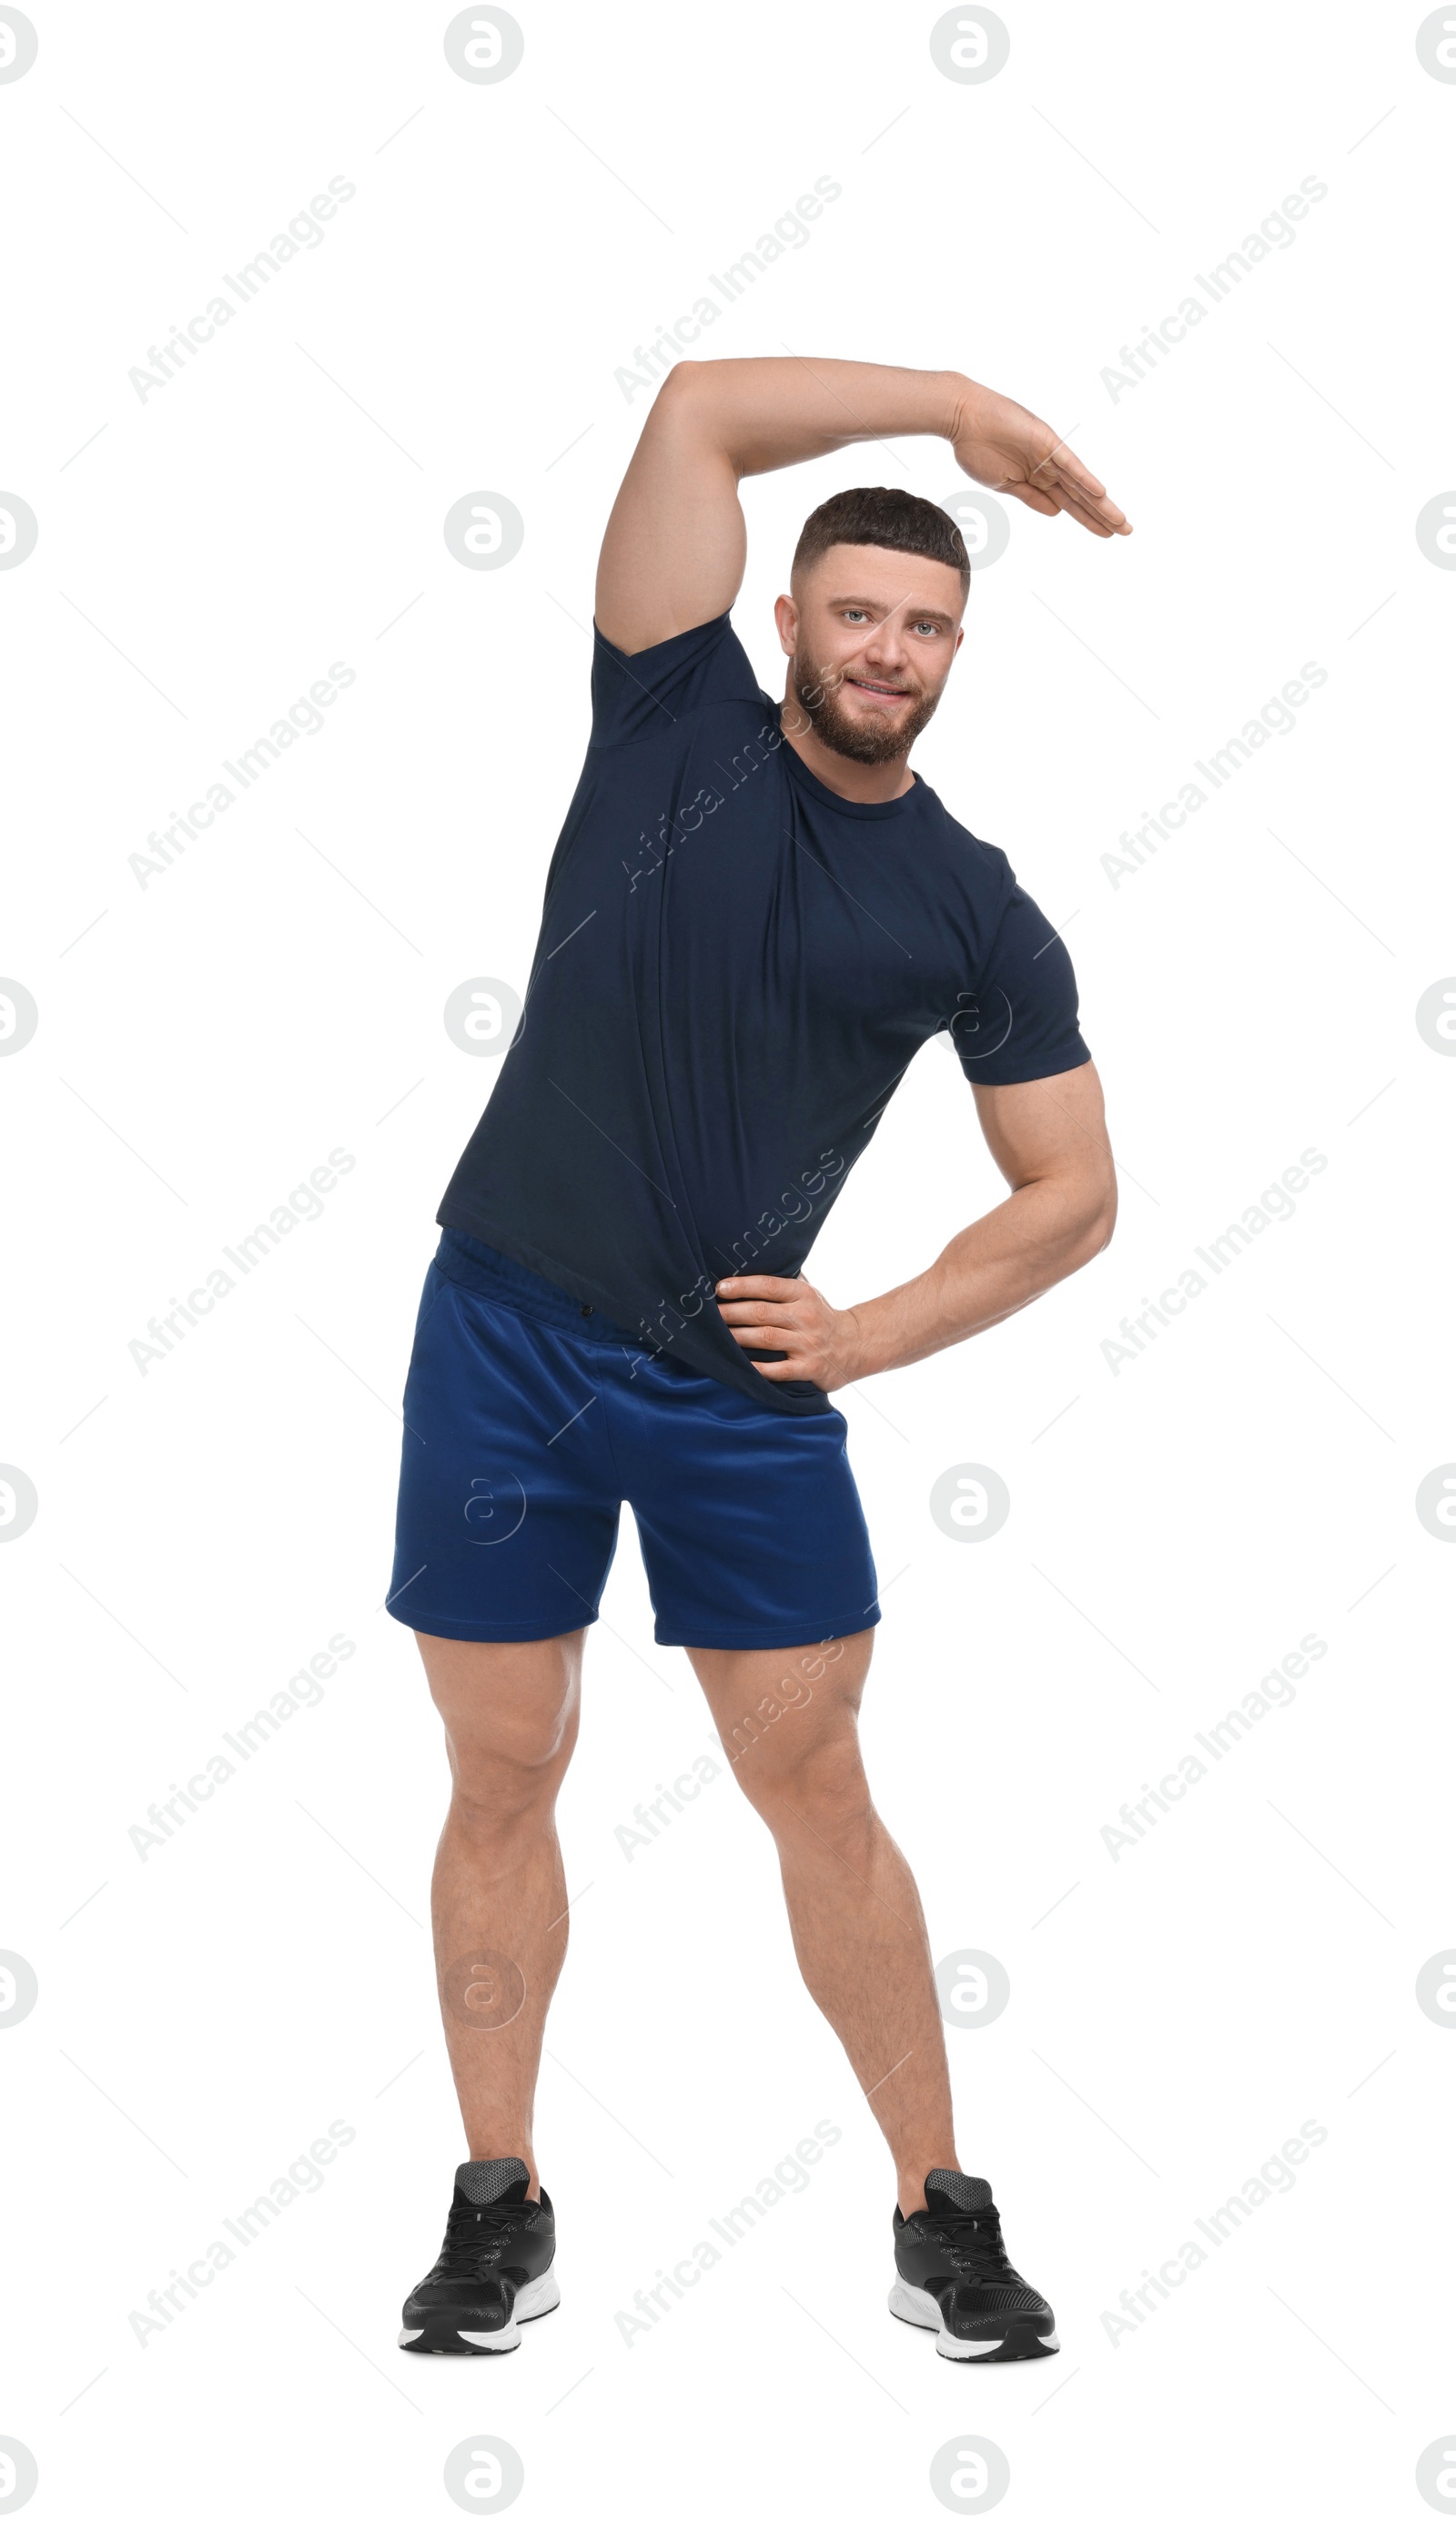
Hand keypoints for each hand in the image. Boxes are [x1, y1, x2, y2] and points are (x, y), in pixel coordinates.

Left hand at [715, 1272, 862, 1390]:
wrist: (854, 1346)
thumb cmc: (820, 1316)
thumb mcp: (808, 1292)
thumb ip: (783, 1280)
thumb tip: (747, 1262)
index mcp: (803, 1295)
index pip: (769, 1286)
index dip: (742, 1286)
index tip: (719, 1288)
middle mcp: (806, 1317)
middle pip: (761, 1312)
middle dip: (731, 1313)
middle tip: (708, 1314)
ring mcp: (808, 1344)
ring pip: (766, 1338)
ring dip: (737, 1337)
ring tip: (715, 1337)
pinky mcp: (809, 1369)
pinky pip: (779, 1370)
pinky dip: (758, 1369)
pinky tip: (739, 1366)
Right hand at [952, 379, 1130, 537]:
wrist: (963, 418)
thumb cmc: (977, 448)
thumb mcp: (1006, 484)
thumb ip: (1031, 497)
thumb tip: (1056, 512)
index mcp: (1037, 479)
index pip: (1069, 503)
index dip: (1088, 519)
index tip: (1106, 534)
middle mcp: (1048, 467)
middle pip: (1081, 496)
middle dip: (1103, 515)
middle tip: (1127, 531)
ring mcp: (1049, 454)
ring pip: (1080, 484)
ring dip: (1101, 503)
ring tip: (1120, 520)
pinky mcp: (1046, 441)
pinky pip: (1068, 463)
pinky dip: (1084, 478)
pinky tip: (1100, 493)